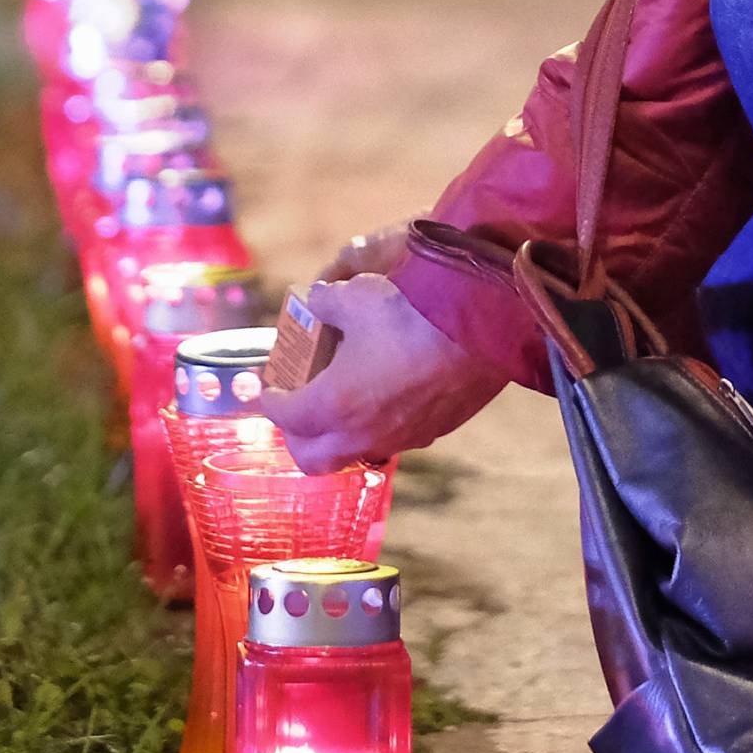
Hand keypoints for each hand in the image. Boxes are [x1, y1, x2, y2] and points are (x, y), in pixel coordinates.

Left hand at [263, 268, 506, 470]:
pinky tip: (387, 397)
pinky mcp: (433, 432)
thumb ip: (326, 302)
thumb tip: (316, 300)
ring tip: (341, 403)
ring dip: (338, 436)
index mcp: (333, 402)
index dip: (271, 400)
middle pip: (312, 458)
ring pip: (354, 454)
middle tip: (298, 407)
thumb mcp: (356, 295)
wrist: (481, 326)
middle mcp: (362, 432)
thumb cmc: (410, 311)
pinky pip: (392, 441)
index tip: (270, 387)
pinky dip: (377, 427)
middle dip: (297, 437)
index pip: (286, 415)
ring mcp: (400, 438)